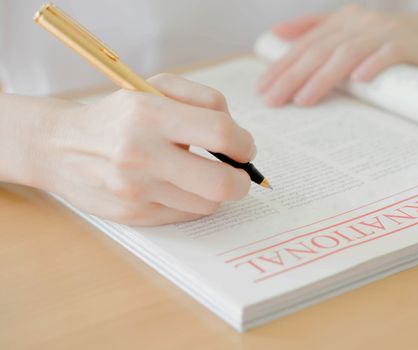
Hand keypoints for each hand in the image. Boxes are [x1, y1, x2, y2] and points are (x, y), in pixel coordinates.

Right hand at [39, 75, 255, 225]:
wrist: (62, 146)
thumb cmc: (121, 115)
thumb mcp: (157, 88)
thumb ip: (204, 101)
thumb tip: (239, 137)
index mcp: (149, 114)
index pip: (220, 134)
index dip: (243, 144)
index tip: (244, 147)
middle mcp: (141, 154)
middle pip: (220, 183)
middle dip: (241, 180)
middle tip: (239, 173)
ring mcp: (136, 190)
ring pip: (207, 204)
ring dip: (216, 191)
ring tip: (203, 176)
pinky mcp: (134, 214)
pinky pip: (186, 215)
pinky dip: (193, 201)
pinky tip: (181, 187)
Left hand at [258, 4, 417, 106]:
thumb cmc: (388, 37)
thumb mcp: (347, 28)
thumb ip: (312, 29)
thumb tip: (276, 34)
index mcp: (342, 22)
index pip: (305, 47)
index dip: (281, 67)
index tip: (262, 89)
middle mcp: (359, 23)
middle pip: (320, 51)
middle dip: (292, 76)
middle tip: (272, 99)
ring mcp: (384, 32)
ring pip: (348, 53)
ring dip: (324, 77)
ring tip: (303, 99)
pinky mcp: (409, 44)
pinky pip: (389, 54)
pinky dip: (373, 65)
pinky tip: (359, 81)